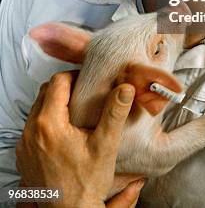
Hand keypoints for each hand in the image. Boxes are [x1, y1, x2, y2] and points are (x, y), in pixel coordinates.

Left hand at [16, 72, 143, 207]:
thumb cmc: (87, 184)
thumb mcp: (105, 146)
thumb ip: (114, 113)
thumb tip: (126, 88)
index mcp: (49, 125)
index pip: (57, 82)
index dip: (74, 77)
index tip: (88, 82)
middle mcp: (31, 133)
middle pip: (44, 93)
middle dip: (64, 88)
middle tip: (84, 93)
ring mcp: (24, 145)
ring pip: (36, 109)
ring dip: (54, 104)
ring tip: (76, 111)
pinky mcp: (23, 156)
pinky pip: (31, 127)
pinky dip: (46, 122)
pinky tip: (64, 131)